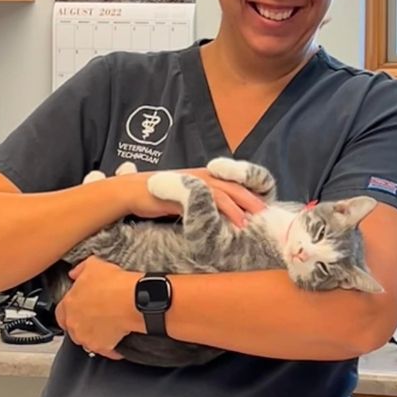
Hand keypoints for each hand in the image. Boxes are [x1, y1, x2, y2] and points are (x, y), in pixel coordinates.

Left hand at [55, 257, 140, 359]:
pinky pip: (106, 349)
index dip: (72, 310)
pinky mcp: (102, 347)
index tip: (81, 307)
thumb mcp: (94, 265)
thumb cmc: (115, 285)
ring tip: (110, 324)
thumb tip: (75, 273)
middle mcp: (74, 324)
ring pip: (88, 340)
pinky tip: (119, 335)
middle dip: (84, 322)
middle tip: (98, 314)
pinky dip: (112, 345)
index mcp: (68, 305)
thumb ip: (80, 270)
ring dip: (96, 334)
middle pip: (74, 328)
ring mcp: (87, 338)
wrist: (134, 301)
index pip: (61, 313)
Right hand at [118, 167, 265, 226]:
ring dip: (242, 205)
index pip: (230, 182)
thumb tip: (210, 217)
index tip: (260, 205)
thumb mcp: (179, 199)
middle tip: (266, 213)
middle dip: (252, 199)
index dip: (246, 192)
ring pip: (225, 191)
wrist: (129, 192)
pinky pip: (211, 200)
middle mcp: (200, 176)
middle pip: (233, 185)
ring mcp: (193, 182)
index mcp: (201, 177)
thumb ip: (196, 204)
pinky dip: (225, 210)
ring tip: (254, 219)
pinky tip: (235, 220)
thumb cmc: (153, 197)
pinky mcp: (187, 191)